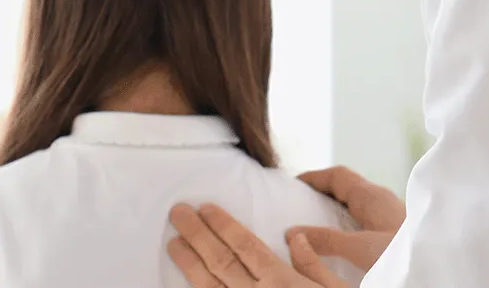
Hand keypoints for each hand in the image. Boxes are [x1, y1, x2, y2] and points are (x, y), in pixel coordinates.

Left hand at [167, 204, 347, 287]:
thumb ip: (314, 266)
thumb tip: (294, 237)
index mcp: (283, 283)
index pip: (246, 246)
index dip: (223, 225)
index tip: (204, 207)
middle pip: (222, 262)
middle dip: (197, 235)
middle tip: (177, 213)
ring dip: (190, 264)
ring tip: (174, 244)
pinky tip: (188, 286)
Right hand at [289, 166, 405, 270]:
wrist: (445, 261)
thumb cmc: (407, 251)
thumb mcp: (360, 246)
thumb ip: (327, 239)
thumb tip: (292, 232)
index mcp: (372, 196)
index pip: (338, 175)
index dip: (314, 177)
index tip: (291, 183)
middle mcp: (382, 200)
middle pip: (347, 187)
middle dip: (322, 192)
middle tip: (298, 203)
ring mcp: (391, 214)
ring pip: (357, 204)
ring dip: (336, 208)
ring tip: (315, 222)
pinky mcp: (397, 231)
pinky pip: (366, 219)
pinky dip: (348, 222)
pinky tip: (343, 240)